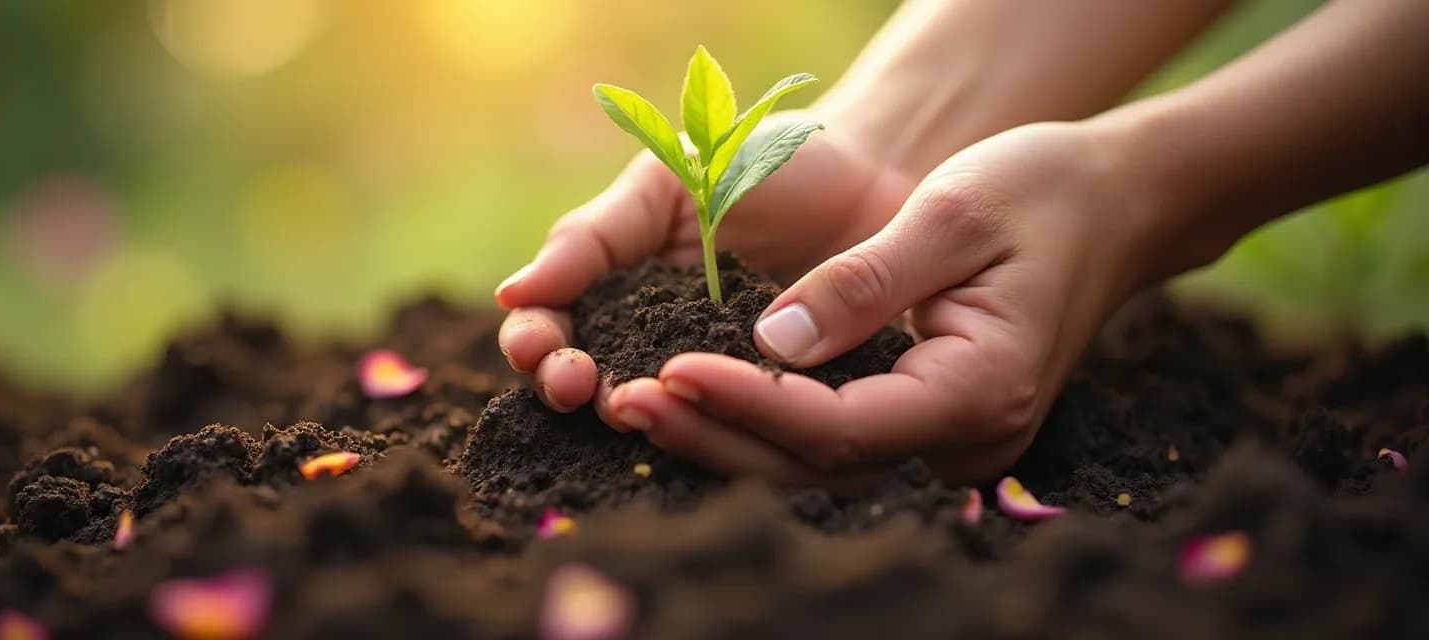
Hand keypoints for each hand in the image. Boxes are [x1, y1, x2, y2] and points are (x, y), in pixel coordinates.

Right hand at [495, 113, 919, 415]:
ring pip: (653, 416)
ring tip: (631, 407)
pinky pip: (733, 431)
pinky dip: (712, 433)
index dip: (535, 343)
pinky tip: (706, 426)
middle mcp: (651, 346)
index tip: (541, 347)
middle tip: (581, 386)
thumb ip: (593, 237)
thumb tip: (511, 293)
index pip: (549, 328)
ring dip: (633, 415)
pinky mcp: (771, 406)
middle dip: (570, 387)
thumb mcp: (667, 182)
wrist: (871, 173)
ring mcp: (710, 380)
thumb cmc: (757, 163)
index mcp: (613, 293)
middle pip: (585, 385)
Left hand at [617, 122, 1159, 482]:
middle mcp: (966, 437)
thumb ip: (864, 282)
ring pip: (819, 464)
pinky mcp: (928, 422)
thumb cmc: (1041, 194)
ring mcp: (950, 440)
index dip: (750, 405)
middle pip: (819, 465)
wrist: (1114, 206)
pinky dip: (764, 423)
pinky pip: (834, 442)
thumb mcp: (953, 214)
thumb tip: (769, 340)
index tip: (671, 369)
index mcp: (980, 388)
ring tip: (639, 403)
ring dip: (730, 436)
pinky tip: (699, 398)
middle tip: (626, 399)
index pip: (841, 427)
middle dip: (718, 434)